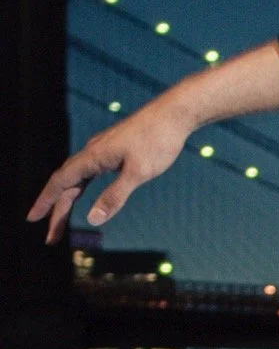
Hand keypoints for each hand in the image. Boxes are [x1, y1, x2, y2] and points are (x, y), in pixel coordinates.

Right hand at [26, 98, 194, 243]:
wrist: (177, 111)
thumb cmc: (159, 140)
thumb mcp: (139, 172)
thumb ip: (115, 196)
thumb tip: (92, 219)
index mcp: (93, 156)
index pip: (60, 182)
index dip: (45, 202)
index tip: (31, 219)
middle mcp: (93, 150)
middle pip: (67, 183)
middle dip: (56, 210)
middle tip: (52, 237)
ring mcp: (104, 147)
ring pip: (78, 176)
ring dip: (68, 199)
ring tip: (61, 220)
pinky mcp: (117, 146)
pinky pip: (91, 170)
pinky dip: (82, 185)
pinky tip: (84, 193)